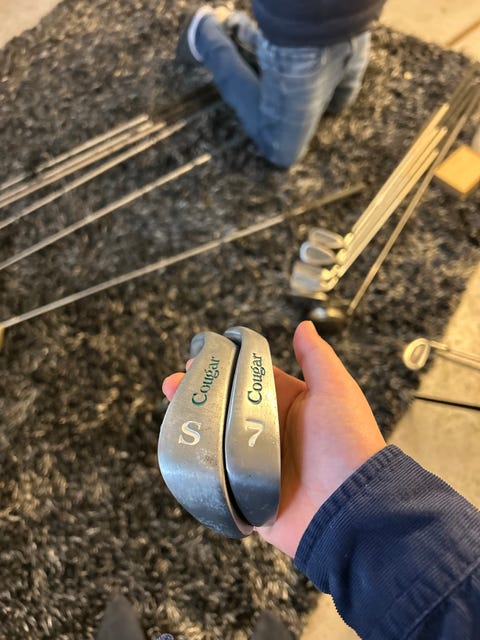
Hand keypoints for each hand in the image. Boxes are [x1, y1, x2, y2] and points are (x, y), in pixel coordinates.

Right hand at [162, 321, 385, 557]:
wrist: (349, 507)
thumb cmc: (346, 442)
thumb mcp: (335, 390)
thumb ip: (316, 358)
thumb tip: (304, 325)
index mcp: (287, 405)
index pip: (248, 379)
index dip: (224, 366)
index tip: (198, 357)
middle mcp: (268, 431)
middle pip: (225, 406)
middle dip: (199, 392)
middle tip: (175, 383)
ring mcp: (254, 462)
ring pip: (215, 437)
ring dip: (192, 422)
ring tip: (171, 407)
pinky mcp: (245, 491)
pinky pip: (215, 474)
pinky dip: (197, 460)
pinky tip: (178, 445)